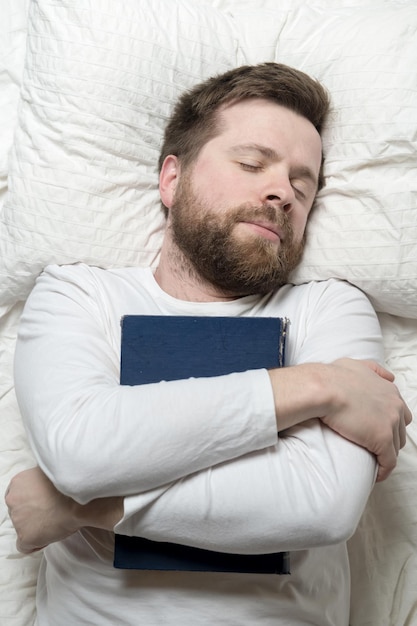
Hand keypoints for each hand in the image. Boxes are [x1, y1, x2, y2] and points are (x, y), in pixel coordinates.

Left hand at [5, 467, 123, 553]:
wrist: (77, 496)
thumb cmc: (69, 480)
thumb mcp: (52, 468)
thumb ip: (42, 476)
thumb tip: (47, 475)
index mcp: (18, 483)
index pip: (17, 496)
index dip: (31, 501)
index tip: (42, 503)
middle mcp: (12, 500)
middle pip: (19, 512)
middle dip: (33, 513)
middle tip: (52, 511)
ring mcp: (17, 520)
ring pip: (23, 528)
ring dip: (36, 526)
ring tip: (56, 521)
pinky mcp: (25, 536)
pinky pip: (26, 546)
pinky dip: (36, 544)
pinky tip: (50, 535)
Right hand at [320, 359, 410, 481]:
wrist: (324, 388)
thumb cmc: (333, 377)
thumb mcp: (357, 365)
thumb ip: (375, 370)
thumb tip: (389, 377)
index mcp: (389, 391)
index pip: (400, 413)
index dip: (389, 423)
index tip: (377, 430)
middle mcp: (395, 406)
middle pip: (400, 431)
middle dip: (390, 439)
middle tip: (374, 446)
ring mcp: (390, 423)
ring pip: (395, 447)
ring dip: (385, 454)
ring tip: (372, 460)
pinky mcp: (382, 439)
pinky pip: (389, 461)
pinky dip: (384, 470)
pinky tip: (377, 474)